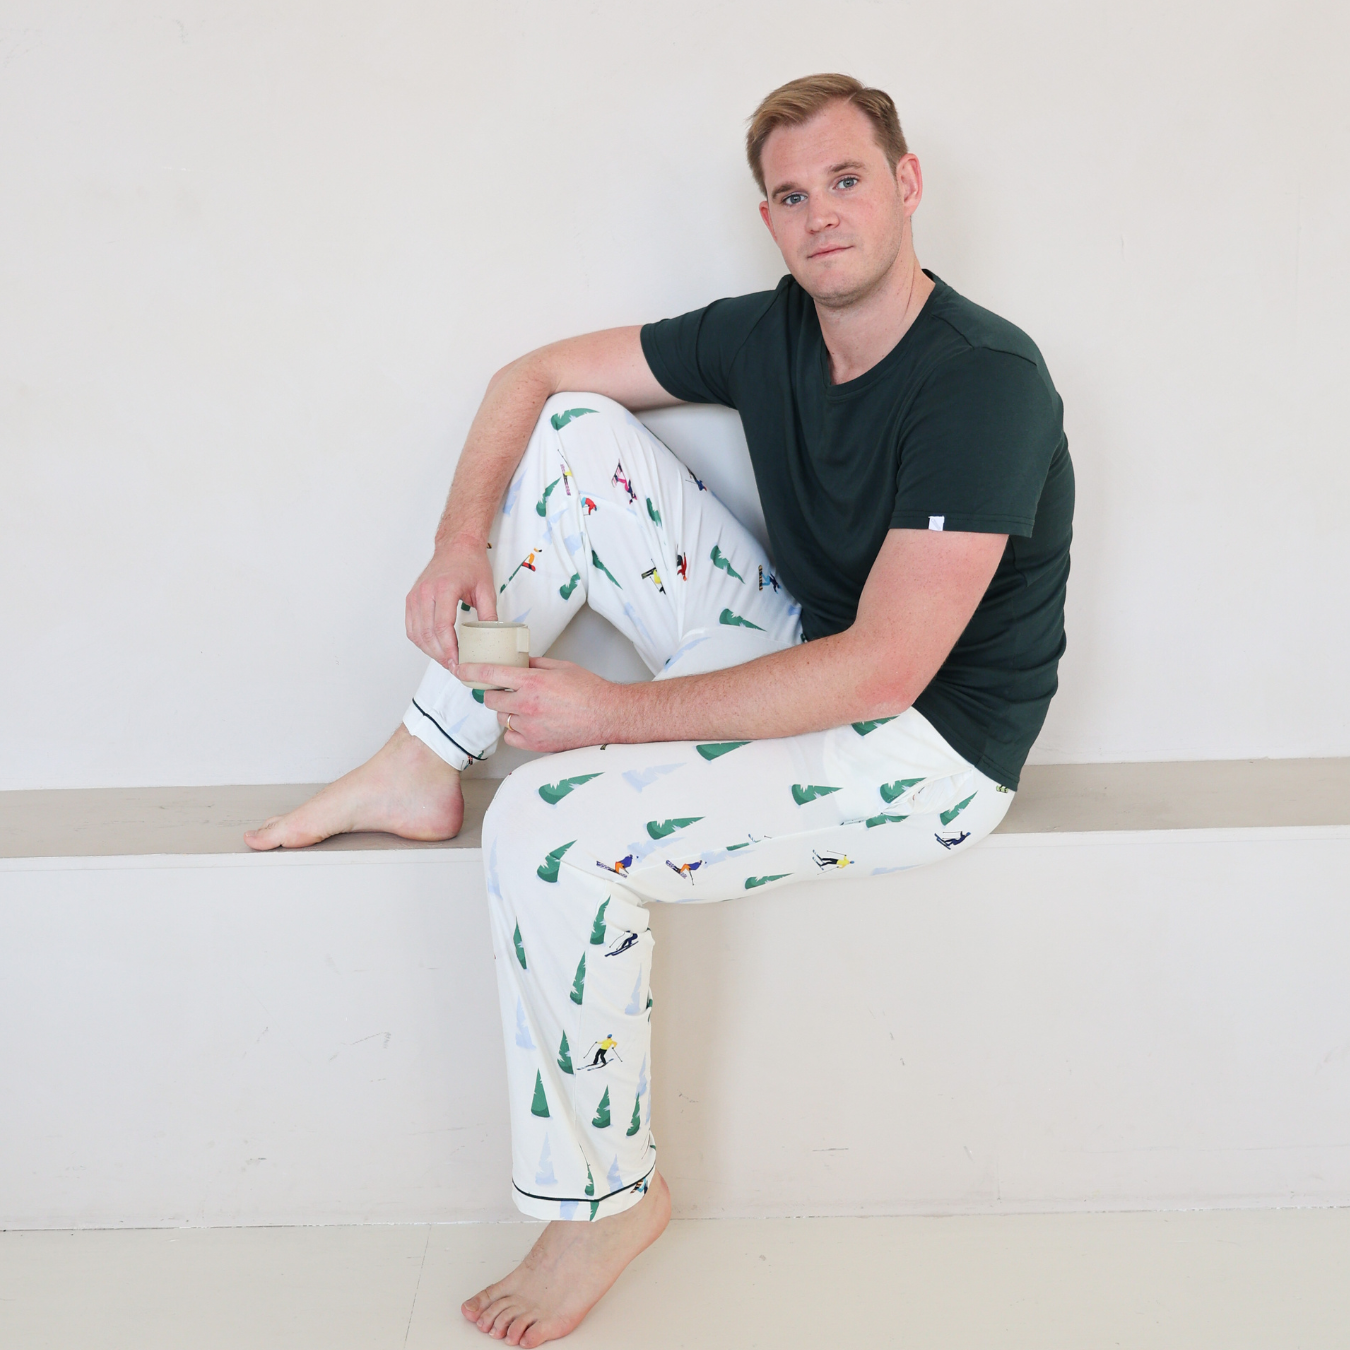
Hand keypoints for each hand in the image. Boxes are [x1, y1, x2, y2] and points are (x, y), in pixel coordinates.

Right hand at [405, 536, 496, 667]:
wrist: (456, 547)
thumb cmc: (470, 563)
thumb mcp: (486, 589)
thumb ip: (489, 615)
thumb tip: (492, 639)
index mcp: (444, 588)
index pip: (441, 626)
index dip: (449, 649)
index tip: (458, 662)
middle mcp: (425, 592)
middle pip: (427, 634)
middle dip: (441, 655)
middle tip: (455, 667)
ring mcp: (415, 596)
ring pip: (417, 633)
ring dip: (430, 651)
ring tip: (447, 661)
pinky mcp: (411, 599)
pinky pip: (411, 627)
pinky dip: (421, 642)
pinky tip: (434, 649)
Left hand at [462, 658, 629, 753]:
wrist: (608, 717)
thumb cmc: (589, 691)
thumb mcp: (561, 667)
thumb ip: (534, 664)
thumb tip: (516, 662)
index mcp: (532, 682)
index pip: (490, 674)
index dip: (471, 671)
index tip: (460, 669)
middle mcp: (527, 705)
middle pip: (490, 699)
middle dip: (495, 693)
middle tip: (508, 690)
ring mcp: (530, 727)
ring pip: (501, 718)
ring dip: (507, 711)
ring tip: (527, 707)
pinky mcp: (534, 744)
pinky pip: (510, 736)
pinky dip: (515, 730)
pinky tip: (530, 723)